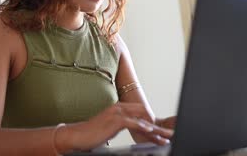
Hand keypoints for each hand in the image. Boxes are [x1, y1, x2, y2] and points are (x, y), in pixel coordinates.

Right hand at [57, 103, 172, 152]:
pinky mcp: (114, 120)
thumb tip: (136, 130)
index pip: (141, 114)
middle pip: (145, 115)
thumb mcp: (110, 128)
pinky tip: (150, 132)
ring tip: (165, 137)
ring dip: (155, 129)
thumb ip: (122, 125)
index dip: (153, 123)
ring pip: (141, 119)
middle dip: (158, 126)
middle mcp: (119, 107)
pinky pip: (132, 122)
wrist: (77, 135)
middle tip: (169, 135)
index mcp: (119, 108)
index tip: (162, 133)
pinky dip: (142, 127)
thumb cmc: (92, 134)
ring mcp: (117, 112)